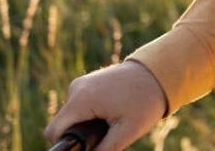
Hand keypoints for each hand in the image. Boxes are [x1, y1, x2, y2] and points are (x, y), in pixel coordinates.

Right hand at [45, 61, 168, 150]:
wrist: (160, 72)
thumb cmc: (146, 102)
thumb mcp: (127, 132)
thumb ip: (104, 150)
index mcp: (81, 99)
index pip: (54, 132)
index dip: (67, 145)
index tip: (87, 147)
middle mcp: (76, 88)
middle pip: (63, 123)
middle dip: (79, 134)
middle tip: (106, 134)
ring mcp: (82, 82)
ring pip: (72, 114)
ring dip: (86, 123)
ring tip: (113, 120)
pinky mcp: (88, 81)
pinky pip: (80, 104)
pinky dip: (90, 113)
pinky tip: (112, 111)